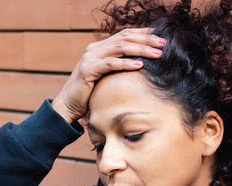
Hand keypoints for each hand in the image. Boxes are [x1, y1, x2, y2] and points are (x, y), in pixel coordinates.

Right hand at [51, 28, 165, 123]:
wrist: (68, 106)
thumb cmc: (90, 94)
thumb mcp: (106, 78)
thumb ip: (118, 68)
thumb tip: (142, 66)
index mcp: (99, 48)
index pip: (124, 34)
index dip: (143, 33)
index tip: (160, 37)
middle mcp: (94, 49)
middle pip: (125, 37)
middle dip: (146, 39)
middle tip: (163, 44)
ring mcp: (90, 58)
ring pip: (120, 47)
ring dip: (141, 49)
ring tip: (157, 54)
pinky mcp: (88, 70)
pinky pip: (110, 64)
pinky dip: (126, 63)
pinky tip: (140, 65)